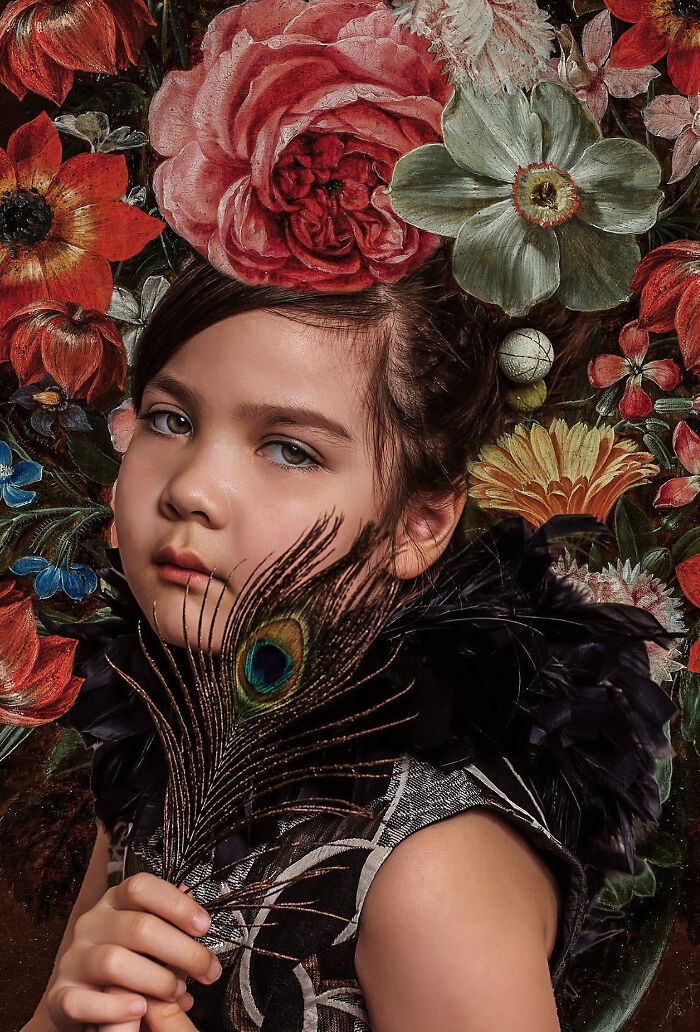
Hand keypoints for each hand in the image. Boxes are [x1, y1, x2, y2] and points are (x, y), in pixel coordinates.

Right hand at [45, 872, 221, 1030]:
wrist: (80, 995)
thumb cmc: (125, 957)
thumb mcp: (145, 932)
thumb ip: (168, 921)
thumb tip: (197, 911)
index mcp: (113, 902)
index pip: (141, 887)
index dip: (175, 904)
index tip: (204, 926)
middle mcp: (92, 925)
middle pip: (139, 927)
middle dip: (183, 951)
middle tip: (207, 970)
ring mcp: (74, 959)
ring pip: (115, 963)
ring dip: (156, 980)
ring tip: (179, 993)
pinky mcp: (61, 995)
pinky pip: (83, 1002)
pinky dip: (114, 1008)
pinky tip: (139, 1010)